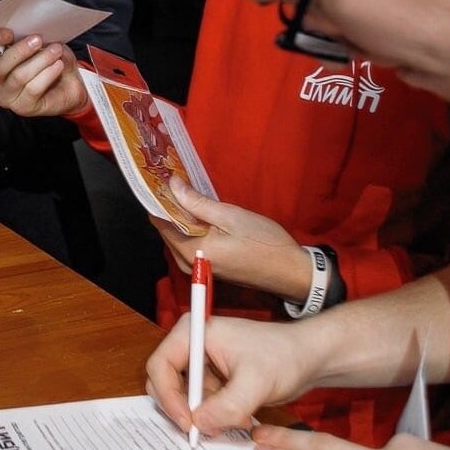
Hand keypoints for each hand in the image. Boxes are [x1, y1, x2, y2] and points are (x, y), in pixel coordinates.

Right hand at [0, 29, 89, 118]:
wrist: (69, 83)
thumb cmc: (51, 58)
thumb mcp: (42, 41)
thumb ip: (30, 37)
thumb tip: (31, 32)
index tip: (10, 32)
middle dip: (20, 50)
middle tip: (37, 39)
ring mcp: (6, 95)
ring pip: (18, 76)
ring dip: (40, 60)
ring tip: (55, 50)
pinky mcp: (21, 107)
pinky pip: (33, 89)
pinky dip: (47, 74)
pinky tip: (58, 65)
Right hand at [146, 311, 314, 436]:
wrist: (308, 357)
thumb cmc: (285, 355)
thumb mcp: (256, 382)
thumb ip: (226, 405)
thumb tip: (199, 423)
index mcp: (195, 332)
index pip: (161, 365)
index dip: (168, 395)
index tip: (186, 421)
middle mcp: (194, 344)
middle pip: (166, 382)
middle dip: (186, 408)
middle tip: (205, 428)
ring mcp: (203, 362)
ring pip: (185, 397)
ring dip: (205, 414)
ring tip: (236, 416)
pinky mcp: (214, 377)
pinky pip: (201, 402)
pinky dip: (215, 414)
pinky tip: (239, 414)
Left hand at [154, 174, 314, 301]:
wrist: (290, 272)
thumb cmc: (264, 243)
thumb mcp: (231, 217)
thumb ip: (197, 203)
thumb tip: (172, 185)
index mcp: (191, 251)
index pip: (160, 222)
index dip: (159, 198)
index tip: (159, 177)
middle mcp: (188, 263)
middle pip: (167, 230)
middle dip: (169, 205)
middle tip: (174, 178)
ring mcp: (197, 268)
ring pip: (177, 236)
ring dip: (180, 215)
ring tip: (185, 189)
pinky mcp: (208, 267)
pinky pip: (189, 243)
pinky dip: (190, 227)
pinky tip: (198, 211)